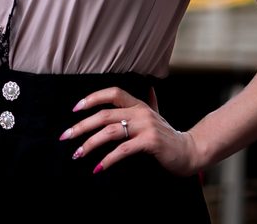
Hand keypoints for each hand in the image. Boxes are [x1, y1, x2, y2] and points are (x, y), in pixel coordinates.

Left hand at [59, 86, 201, 176]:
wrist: (191, 151)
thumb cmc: (170, 136)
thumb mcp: (158, 116)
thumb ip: (152, 103)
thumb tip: (150, 88)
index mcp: (139, 104)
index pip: (112, 93)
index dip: (92, 98)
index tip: (75, 109)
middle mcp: (141, 112)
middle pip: (104, 115)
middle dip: (81, 126)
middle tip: (66, 136)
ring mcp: (146, 126)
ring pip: (110, 132)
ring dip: (90, 144)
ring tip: (77, 154)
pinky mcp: (150, 142)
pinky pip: (123, 150)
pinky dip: (108, 160)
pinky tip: (98, 168)